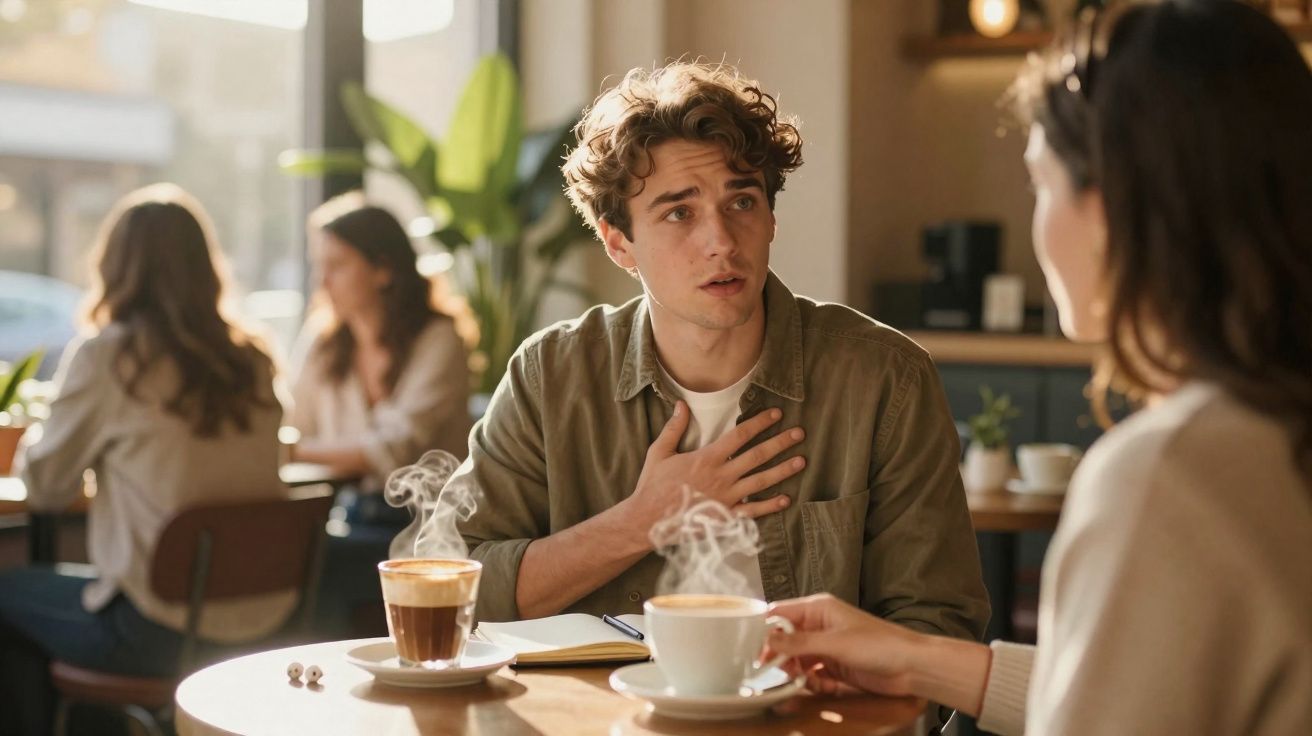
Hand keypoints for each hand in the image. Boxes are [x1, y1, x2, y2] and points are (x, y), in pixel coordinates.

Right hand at [623, 402, 805, 533]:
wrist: (646, 520)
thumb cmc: (652, 486)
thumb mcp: (659, 452)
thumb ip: (673, 428)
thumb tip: (681, 405)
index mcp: (707, 458)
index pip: (740, 435)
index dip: (760, 422)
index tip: (776, 414)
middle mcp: (721, 476)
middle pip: (757, 456)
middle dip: (780, 443)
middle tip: (799, 433)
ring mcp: (726, 498)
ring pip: (761, 482)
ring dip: (783, 471)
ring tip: (801, 461)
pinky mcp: (725, 517)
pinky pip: (752, 511)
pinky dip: (770, 506)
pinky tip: (786, 499)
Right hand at [763, 594, 923, 697]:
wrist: (911, 667)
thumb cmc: (880, 644)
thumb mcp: (835, 643)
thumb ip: (800, 642)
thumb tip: (770, 639)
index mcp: (819, 609)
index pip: (780, 613)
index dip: (765, 629)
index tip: (753, 648)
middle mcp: (820, 626)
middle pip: (786, 639)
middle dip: (781, 656)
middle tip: (775, 670)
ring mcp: (827, 647)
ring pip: (798, 660)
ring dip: (797, 672)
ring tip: (803, 680)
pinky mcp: (835, 666)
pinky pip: (812, 674)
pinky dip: (813, 682)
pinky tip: (822, 685)